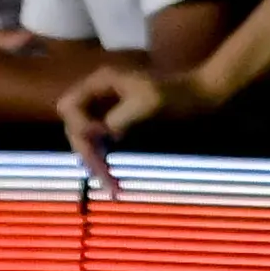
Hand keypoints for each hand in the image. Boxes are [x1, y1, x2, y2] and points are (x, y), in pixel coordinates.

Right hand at [60, 60, 201, 190]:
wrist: (200, 97)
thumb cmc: (176, 95)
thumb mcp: (147, 104)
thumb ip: (119, 117)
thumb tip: (101, 135)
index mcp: (100, 82)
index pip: (69, 107)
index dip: (79, 126)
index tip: (102, 138)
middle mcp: (97, 95)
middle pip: (74, 127)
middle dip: (86, 152)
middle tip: (102, 177)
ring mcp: (104, 110)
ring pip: (86, 141)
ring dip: (95, 164)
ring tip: (111, 188)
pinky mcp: (114, 125)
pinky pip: (100, 146)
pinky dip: (105, 163)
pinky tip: (113, 182)